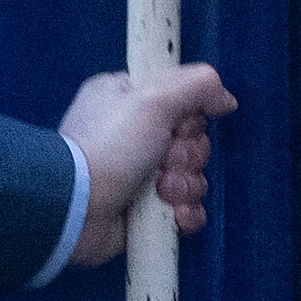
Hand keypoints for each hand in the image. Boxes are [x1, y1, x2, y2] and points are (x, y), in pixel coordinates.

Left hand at [59, 63, 237, 266]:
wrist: (76, 210)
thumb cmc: (107, 149)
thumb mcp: (153, 100)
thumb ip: (196, 86)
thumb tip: (225, 97)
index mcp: (126, 98)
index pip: (180, 98)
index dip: (189, 115)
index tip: (178, 124)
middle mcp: (132, 134)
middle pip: (190, 140)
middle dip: (187, 156)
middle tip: (165, 162)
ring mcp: (137, 173)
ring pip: (190, 176)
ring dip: (185, 186)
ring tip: (162, 192)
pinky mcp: (144, 209)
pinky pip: (183, 208)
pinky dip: (184, 213)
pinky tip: (173, 214)